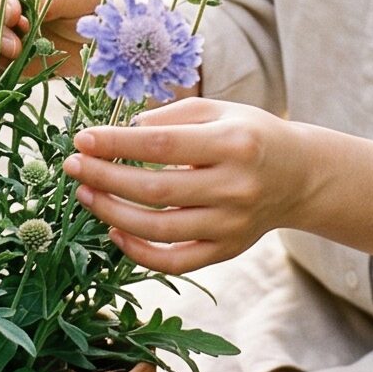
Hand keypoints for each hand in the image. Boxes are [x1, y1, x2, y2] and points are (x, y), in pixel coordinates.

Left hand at [66, 98, 310, 272]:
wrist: (299, 176)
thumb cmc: (251, 135)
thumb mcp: (220, 110)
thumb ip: (172, 116)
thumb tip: (123, 131)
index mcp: (234, 144)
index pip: (163, 144)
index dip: (117, 143)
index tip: (82, 138)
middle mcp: (235, 187)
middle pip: (156, 189)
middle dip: (105, 177)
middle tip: (73, 165)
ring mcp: (231, 224)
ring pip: (159, 229)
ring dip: (112, 213)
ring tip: (85, 194)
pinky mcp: (227, 250)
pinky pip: (175, 262)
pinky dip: (138, 252)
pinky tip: (114, 231)